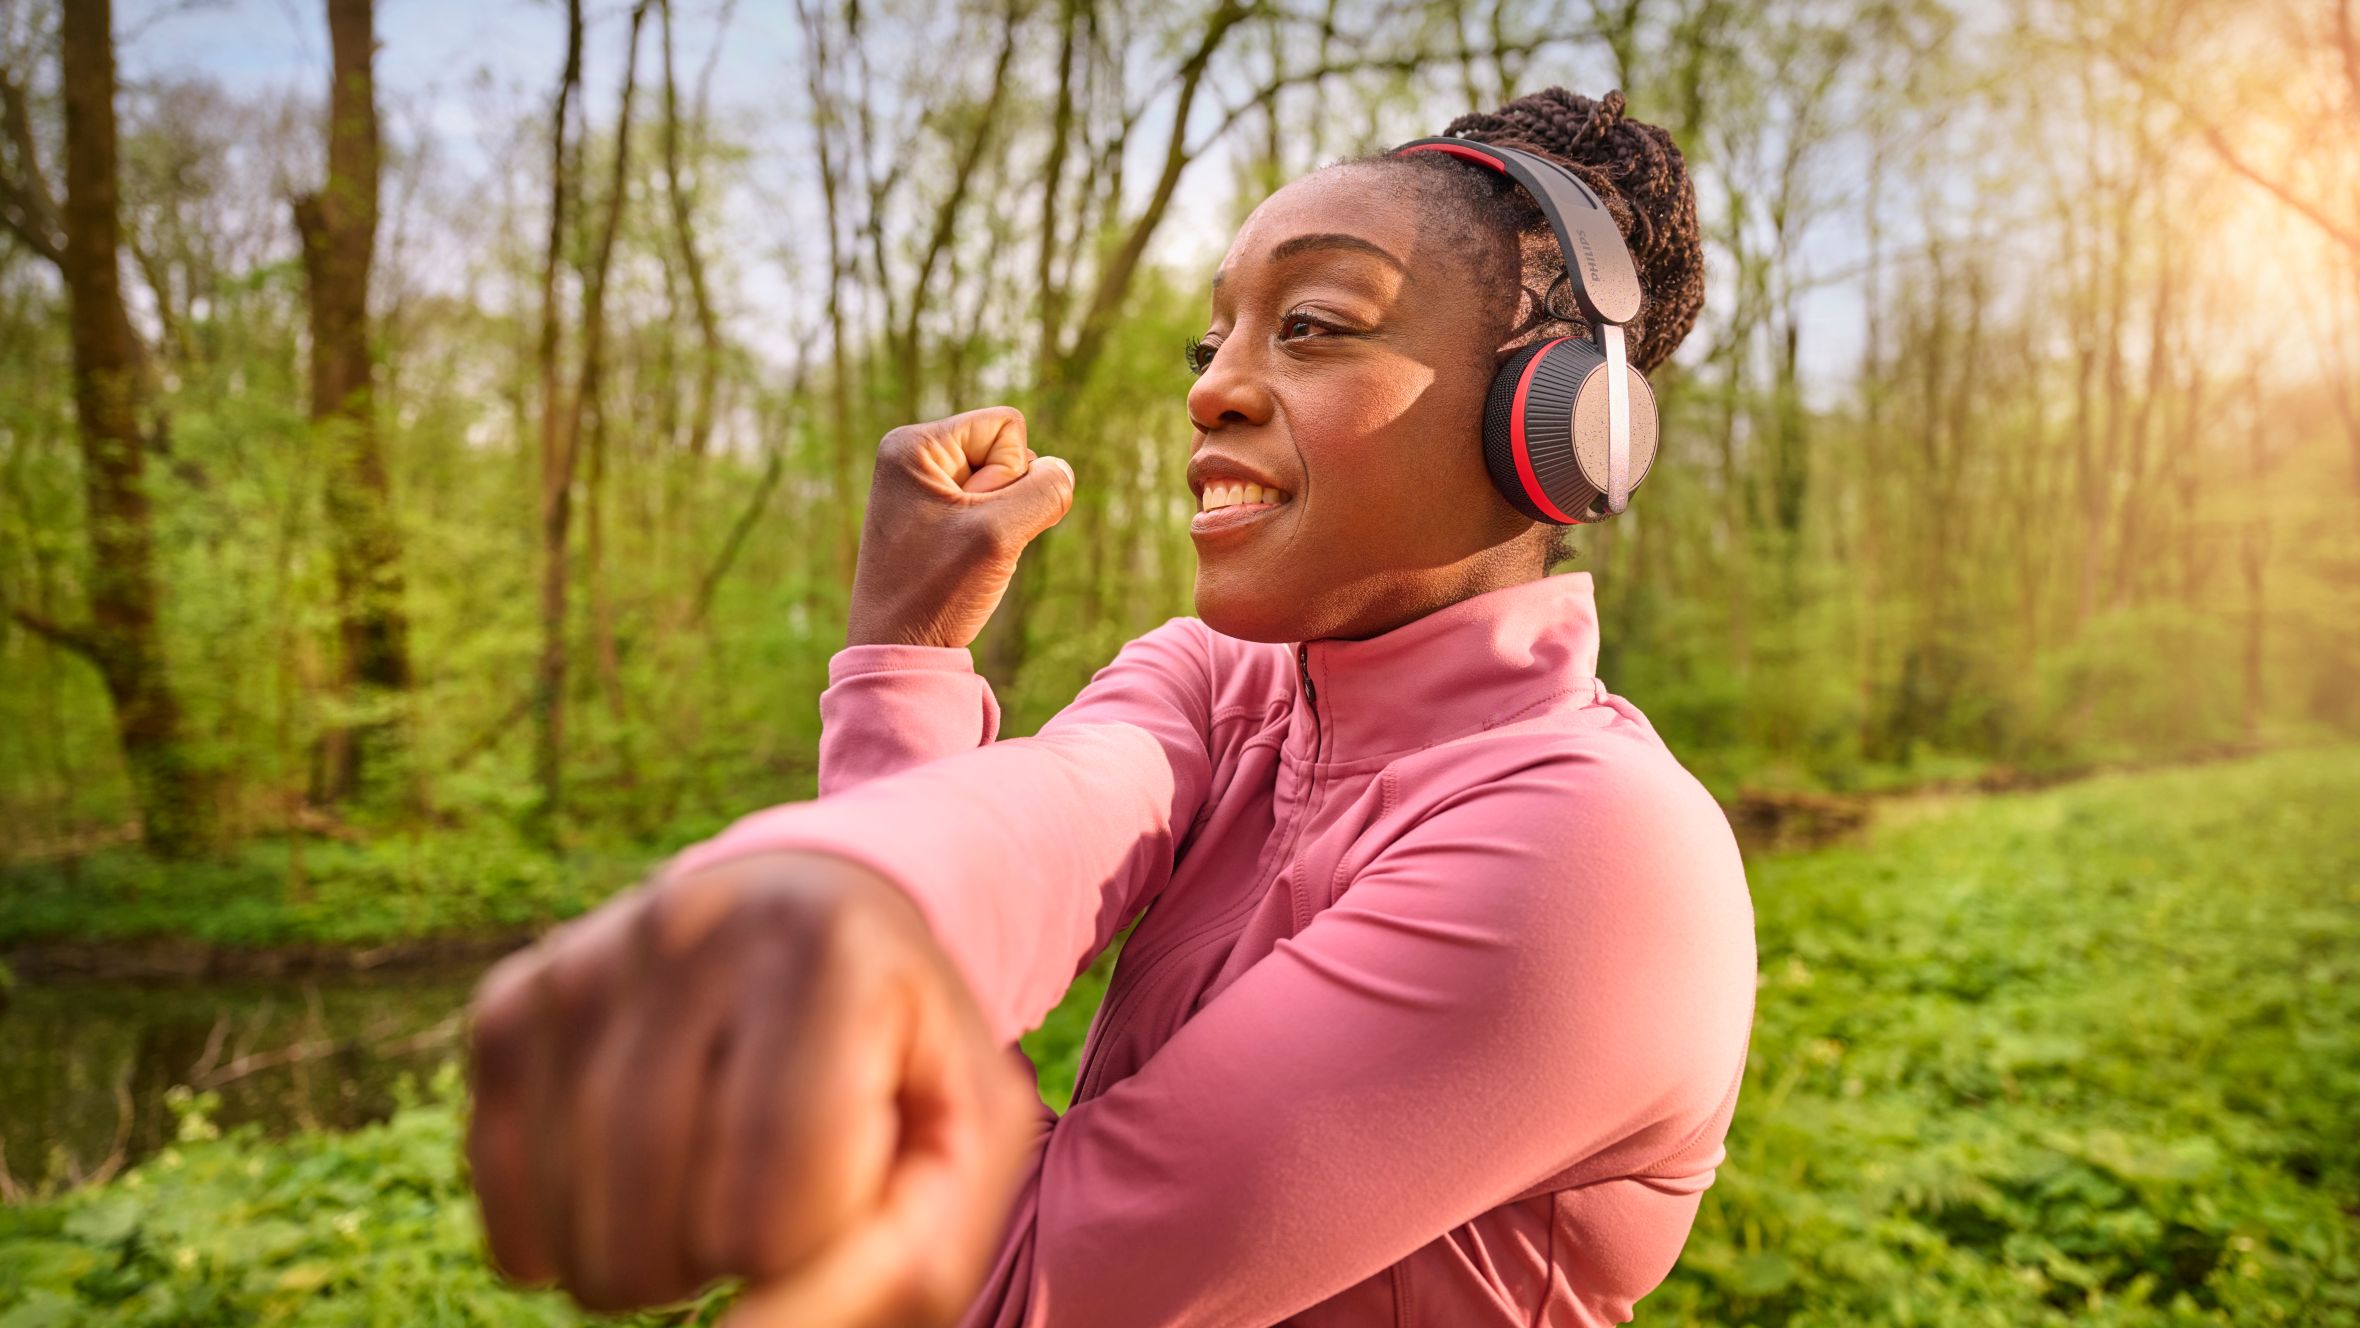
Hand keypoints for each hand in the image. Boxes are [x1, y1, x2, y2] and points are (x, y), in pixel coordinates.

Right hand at [465, 849, 1037, 1326]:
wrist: (822, 912)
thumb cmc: (905, 1058)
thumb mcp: (966, 1150)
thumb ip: (893, 1271)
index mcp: (826, 953)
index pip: (772, 1217)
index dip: (813, 1248)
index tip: (850, 1180)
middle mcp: (689, 930)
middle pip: (666, 1242)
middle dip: (734, 1261)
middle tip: (782, 1186)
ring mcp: (581, 966)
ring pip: (583, 1244)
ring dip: (661, 1263)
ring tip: (720, 1180)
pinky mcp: (509, 1010)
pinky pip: (513, 1225)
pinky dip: (580, 1243)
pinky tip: (645, 1180)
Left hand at [845, 405, 1076, 650]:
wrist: (897, 649)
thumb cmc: (936, 592)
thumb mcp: (1000, 535)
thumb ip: (1045, 491)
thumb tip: (1060, 471)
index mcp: (914, 445)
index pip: (1007, 425)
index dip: (1011, 473)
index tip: (972, 518)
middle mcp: (914, 456)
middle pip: (1007, 452)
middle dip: (1006, 499)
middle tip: (965, 542)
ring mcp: (923, 487)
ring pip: (1004, 484)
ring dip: (1001, 522)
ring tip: (963, 555)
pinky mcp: (933, 515)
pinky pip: (991, 509)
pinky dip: (992, 536)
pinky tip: (963, 562)